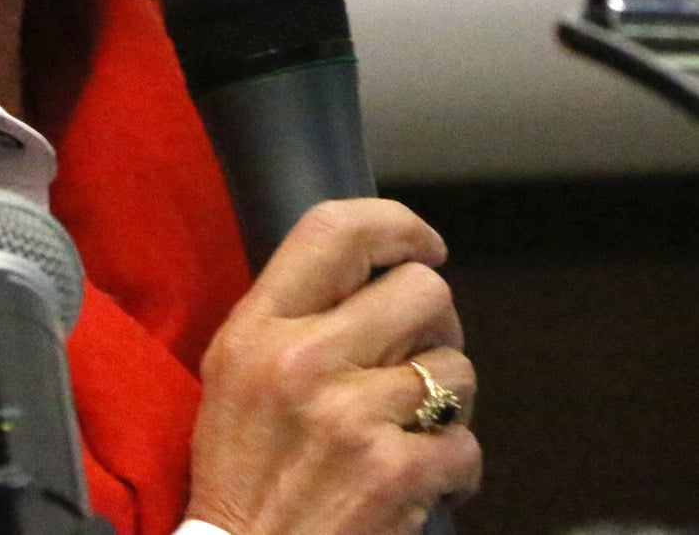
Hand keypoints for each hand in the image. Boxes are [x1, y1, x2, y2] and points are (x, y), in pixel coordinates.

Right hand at [186, 198, 480, 534]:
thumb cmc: (242, 467)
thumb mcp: (236, 369)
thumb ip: (292, 315)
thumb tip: (373, 274)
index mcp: (258, 327)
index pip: (333, 232)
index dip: (395, 223)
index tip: (423, 243)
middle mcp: (304, 359)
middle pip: (421, 290)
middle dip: (436, 321)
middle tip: (418, 354)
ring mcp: (352, 415)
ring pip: (456, 367)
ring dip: (447, 400)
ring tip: (413, 425)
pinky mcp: (395, 474)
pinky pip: (465, 445)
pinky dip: (454, 466)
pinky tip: (421, 479)